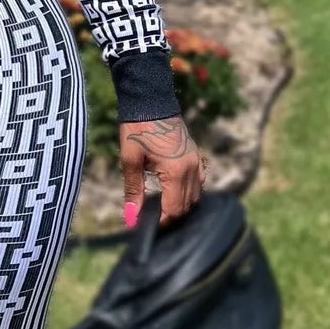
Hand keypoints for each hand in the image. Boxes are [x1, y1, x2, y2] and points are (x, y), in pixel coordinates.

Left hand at [120, 115, 206, 230]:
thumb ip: (133, 190)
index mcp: (176, 171)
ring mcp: (197, 161)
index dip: (162, 222)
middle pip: (186, 205)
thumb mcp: (130, 160)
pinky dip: (189, 191)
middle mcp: (192, 169)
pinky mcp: (196, 155)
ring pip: (195, 195)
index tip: (149, 227)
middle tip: (152, 219)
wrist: (150, 101)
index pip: (174, 209)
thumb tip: (131, 218)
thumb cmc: (136, 129)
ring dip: (180, 204)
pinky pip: (199, 181)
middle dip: (170, 215)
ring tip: (161, 206)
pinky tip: (174, 191)